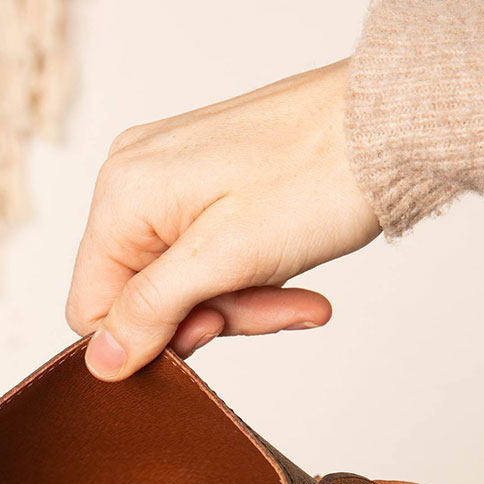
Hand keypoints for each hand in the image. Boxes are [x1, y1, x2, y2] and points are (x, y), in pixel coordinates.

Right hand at [67, 59, 379, 378]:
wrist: (391, 122)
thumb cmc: (318, 176)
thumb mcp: (225, 260)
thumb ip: (151, 311)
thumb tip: (101, 361)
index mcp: (121, 194)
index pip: (92, 308)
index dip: (150, 337)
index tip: (215, 327)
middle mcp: (132, 178)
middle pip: (139, 295)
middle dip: (208, 314)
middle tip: (269, 307)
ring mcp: (170, 175)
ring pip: (180, 281)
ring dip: (239, 299)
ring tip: (297, 294)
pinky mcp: (206, 179)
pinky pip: (206, 253)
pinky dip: (249, 273)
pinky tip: (295, 278)